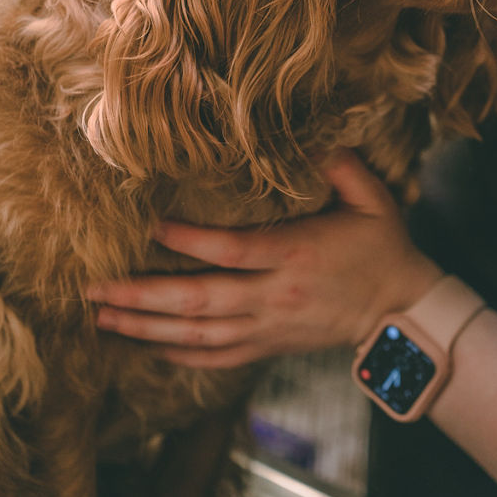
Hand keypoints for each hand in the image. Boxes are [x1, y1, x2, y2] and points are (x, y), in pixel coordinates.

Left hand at [87, 149, 441, 368]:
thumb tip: (312, 138)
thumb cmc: (384, 248)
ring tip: (101, 315)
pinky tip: (144, 345)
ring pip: (198, 334)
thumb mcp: (374, 199)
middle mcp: (274, 297)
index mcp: (295, 256)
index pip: (232, 251)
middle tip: (93, 287)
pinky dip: (177, 355)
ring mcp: (269, 327)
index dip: (188, 242)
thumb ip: (341, 166)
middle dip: (142, 295)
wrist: (402, 313)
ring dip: (145, 326)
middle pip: (199, 301)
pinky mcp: (269, 346)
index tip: (148, 228)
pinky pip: (216, 358)